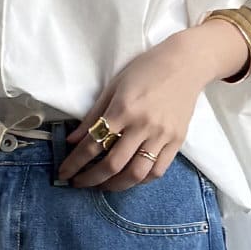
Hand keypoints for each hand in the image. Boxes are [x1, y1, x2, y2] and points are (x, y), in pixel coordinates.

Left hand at [57, 21, 248, 189]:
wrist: (186, 64)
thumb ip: (93, 116)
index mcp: (123, 109)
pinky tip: (129, 178)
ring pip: (136, 174)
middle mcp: (143, 125)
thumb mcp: (114, 87)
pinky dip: (140, 180)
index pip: (93, 144)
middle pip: (113, 164)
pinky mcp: (177, 141)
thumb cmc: (146, 70)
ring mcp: (162, 135)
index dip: (75, 162)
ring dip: (115, 185)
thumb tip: (73, 141)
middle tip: (79, 183)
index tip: (64, 173)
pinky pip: (157, 171)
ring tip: (103, 184)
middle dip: (91, 179)